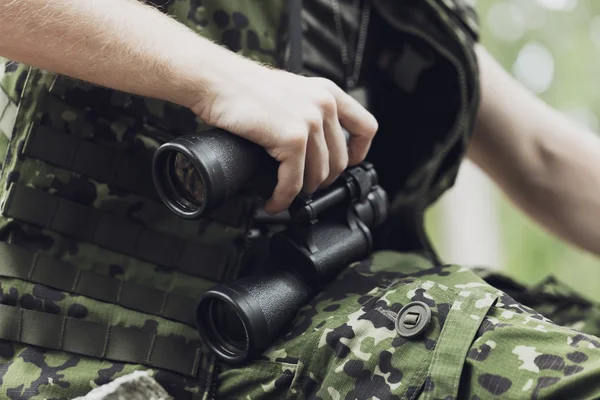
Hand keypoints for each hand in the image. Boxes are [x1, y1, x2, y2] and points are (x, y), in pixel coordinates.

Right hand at [190, 57, 377, 214]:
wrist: (216, 81)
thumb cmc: (244, 88)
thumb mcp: (291, 92)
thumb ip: (309, 111)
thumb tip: (313, 147)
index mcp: (329, 92)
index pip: (366, 128)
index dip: (358, 153)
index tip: (345, 165)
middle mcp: (324, 105)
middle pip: (339, 161)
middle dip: (321, 181)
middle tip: (303, 188)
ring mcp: (309, 122)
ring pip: (318, 176)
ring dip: (300, 193)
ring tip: (285, 196)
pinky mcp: (291, 139)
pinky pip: (294, 182)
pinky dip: (283, 198)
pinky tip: (274, 201)